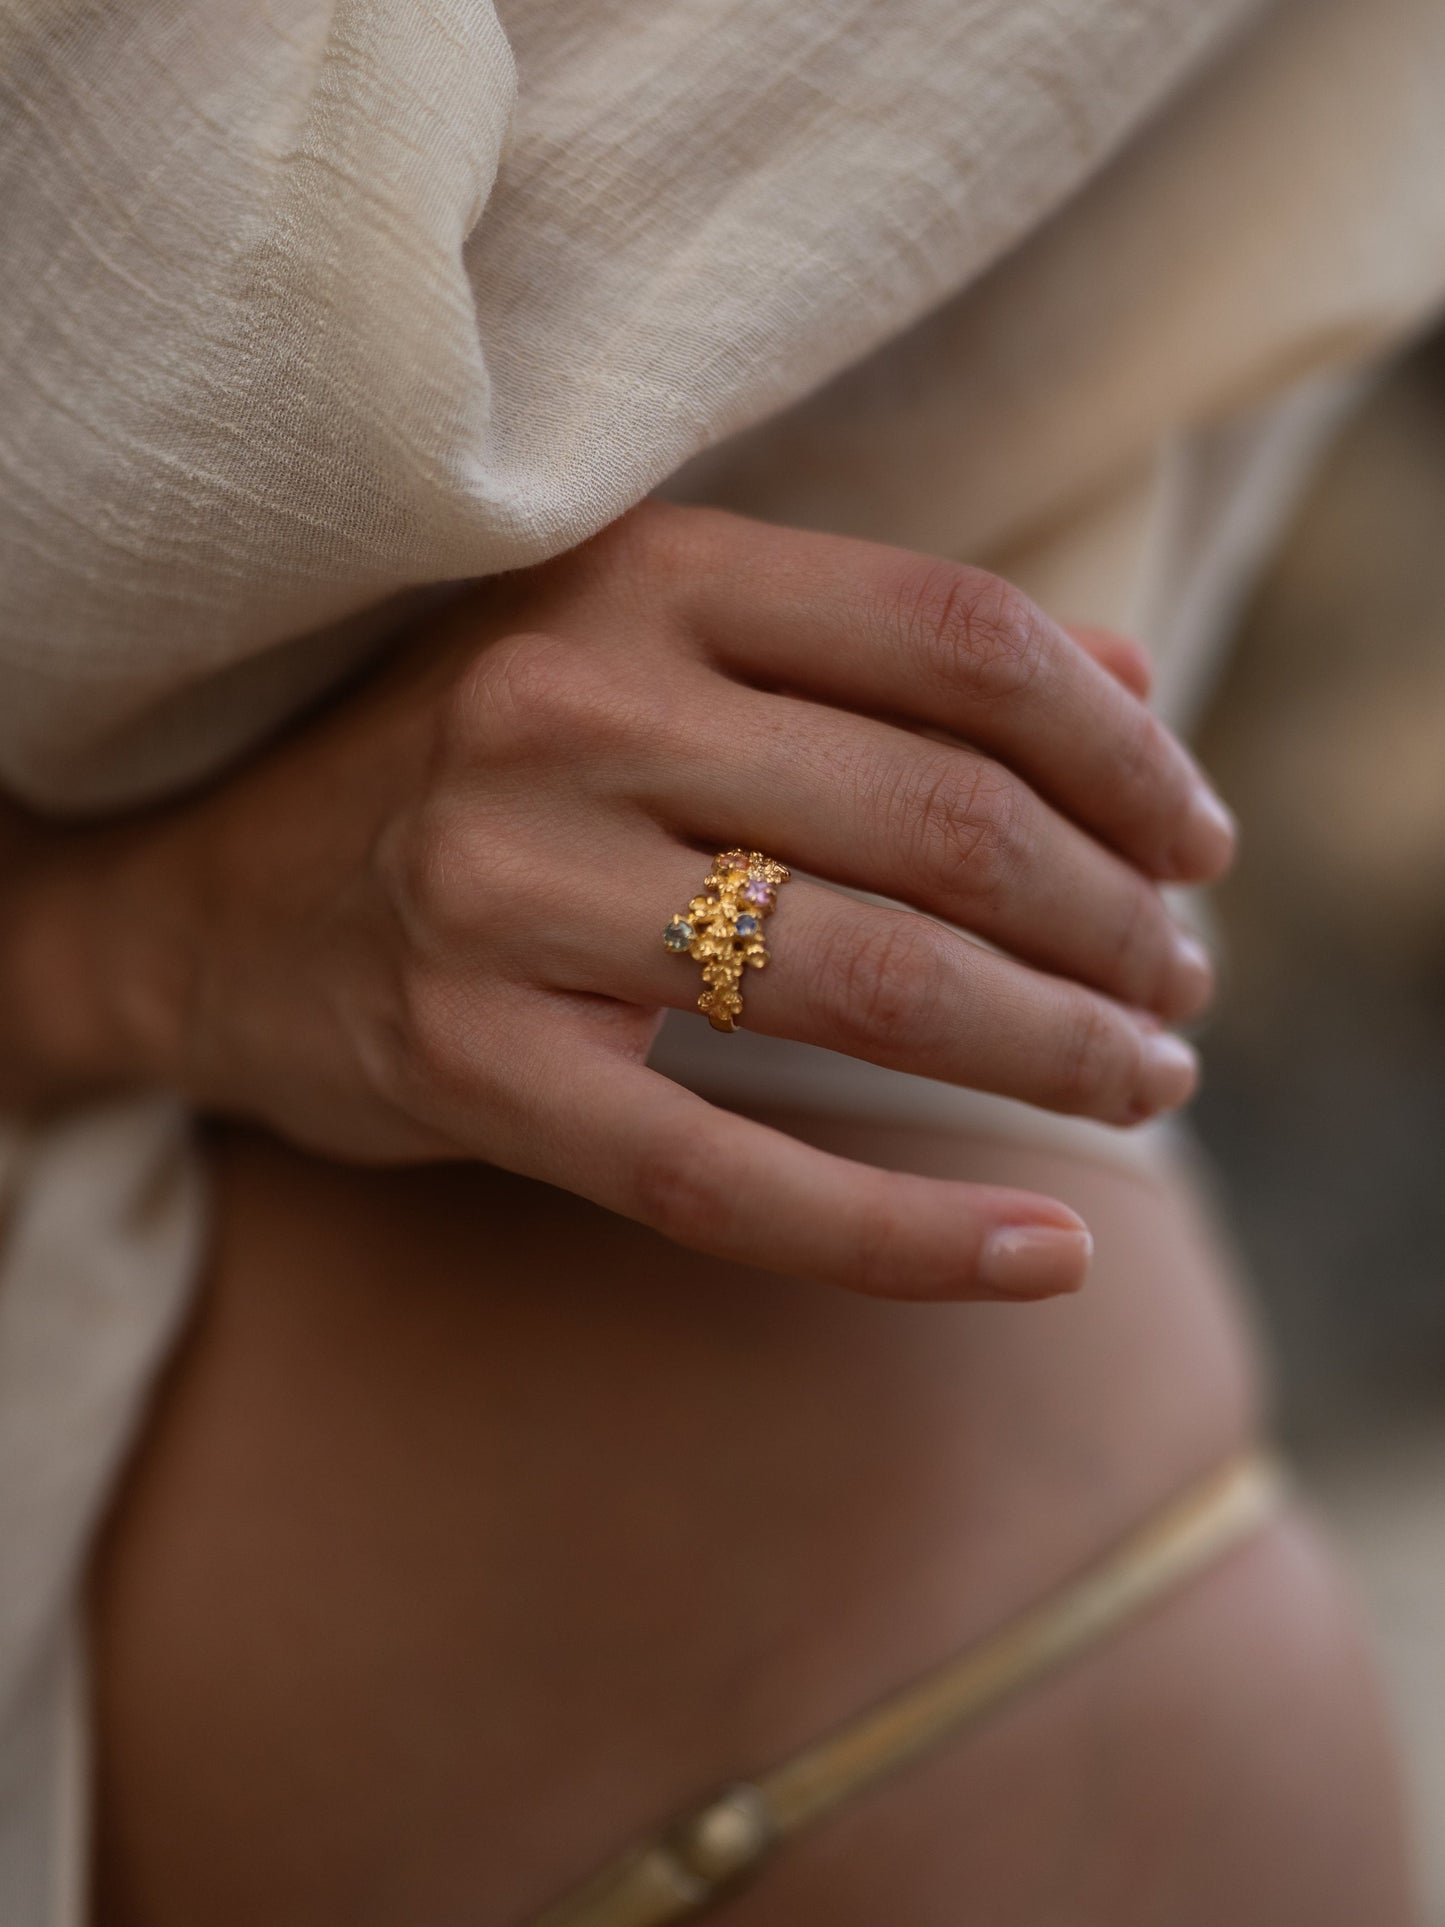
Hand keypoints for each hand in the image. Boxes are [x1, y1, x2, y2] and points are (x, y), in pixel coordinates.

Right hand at [4, 505, 1232, 1299]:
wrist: (210, 894)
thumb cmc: (478, 760)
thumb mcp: (655, 642)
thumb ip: (882, 648)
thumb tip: (1135, 691)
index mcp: (640, 574)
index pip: (959, 637)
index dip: (1125, 753)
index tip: (1202, 844)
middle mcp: (569, 711)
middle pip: (945, 820)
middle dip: (1116, 923)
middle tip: (1186, 990)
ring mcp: (506, 894)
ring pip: (869, 986)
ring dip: (1060, 1052)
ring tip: (1146, 1084)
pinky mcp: (472, 1069)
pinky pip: (732, 1177)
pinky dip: (913, 1236)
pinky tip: (1048, 1258)